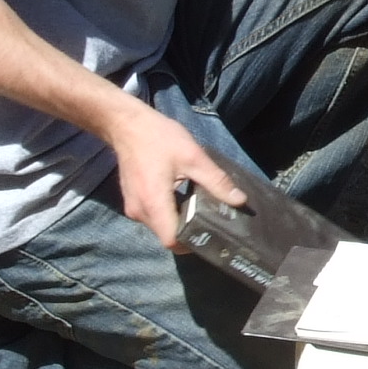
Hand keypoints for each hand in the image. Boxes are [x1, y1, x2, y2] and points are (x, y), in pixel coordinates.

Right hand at [104, 103, 245, 247]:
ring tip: (202, 210)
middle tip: (214, 221)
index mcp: (153, 204)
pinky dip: (169, 213)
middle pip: (166, 235)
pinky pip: (154, 216)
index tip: (211, 235)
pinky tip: (185, 199)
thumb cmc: (160, 139)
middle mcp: (139, 212)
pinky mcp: (132, 201)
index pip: (171, 240)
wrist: (128, 125)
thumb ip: (217, 182)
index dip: (191, 243)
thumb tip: (240, 201)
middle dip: (189, 232)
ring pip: (160, 226)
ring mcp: (133, 207)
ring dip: (179, 222)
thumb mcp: (194, 158)